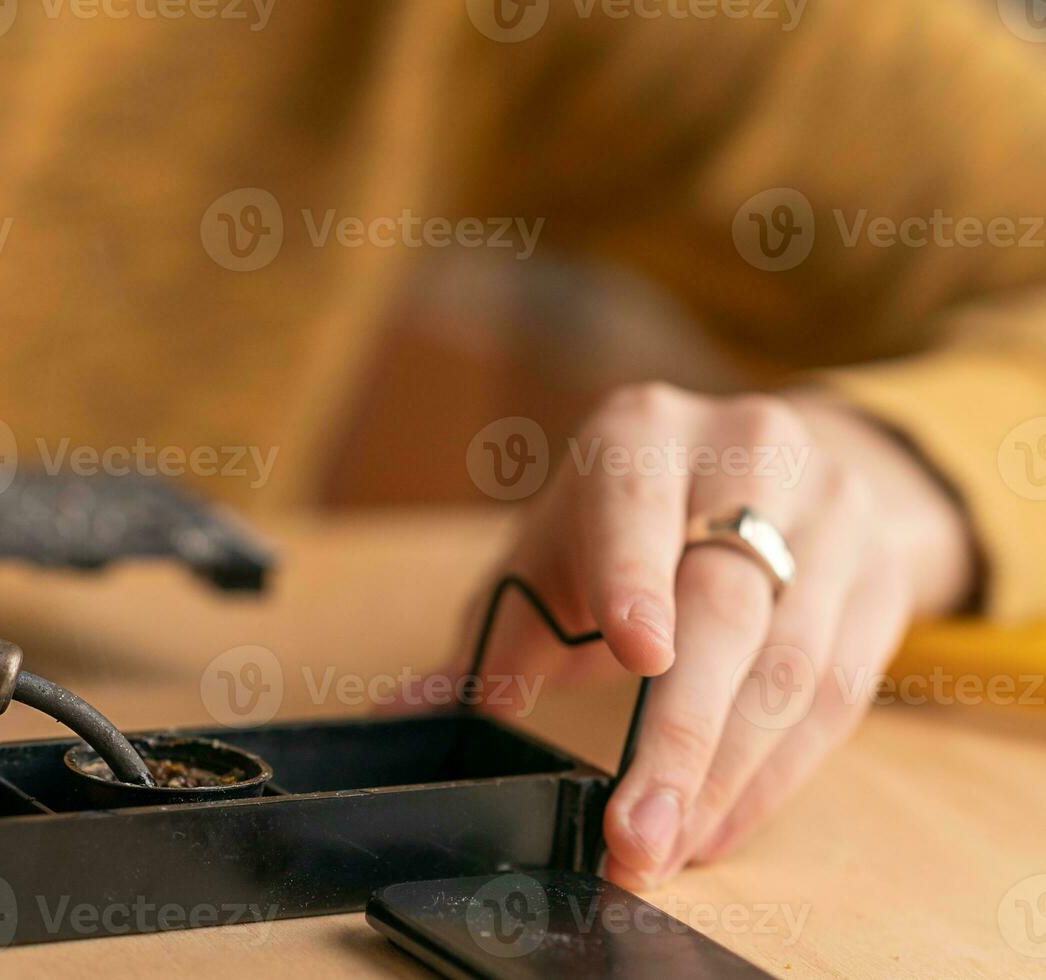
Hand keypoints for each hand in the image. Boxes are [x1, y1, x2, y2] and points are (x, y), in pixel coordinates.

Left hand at [454, 384, 974, 889]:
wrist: (768, 467)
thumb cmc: (631, 517)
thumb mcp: (555, 549)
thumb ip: (492, 635)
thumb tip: (403, 712)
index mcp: (644, 434)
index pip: (638, 504)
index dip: (637, 578)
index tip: (639, 653)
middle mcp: (749, 454)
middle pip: (725, 604)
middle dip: (678, 735)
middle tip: (634, 834)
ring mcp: (829, 515)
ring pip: (791, 663)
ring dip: (727, 776)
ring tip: (665, 848)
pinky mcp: (879, 577)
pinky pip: (840, 693)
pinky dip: (777, 774)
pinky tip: (719, 826)